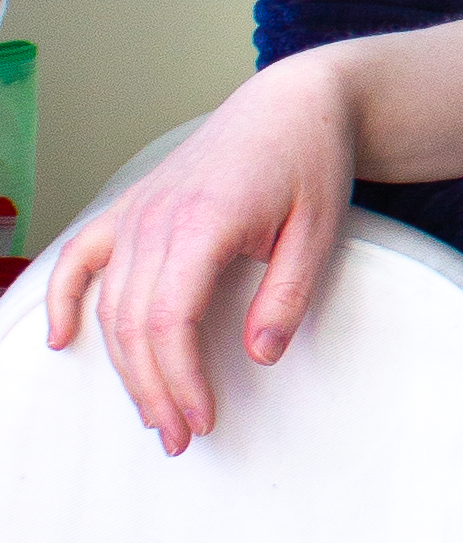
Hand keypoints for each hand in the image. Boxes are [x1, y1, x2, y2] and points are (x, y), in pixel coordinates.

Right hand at [44, 51, 363, 453]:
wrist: (292, 105)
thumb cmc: (310, 162)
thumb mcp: (320, 231)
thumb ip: (288, 295)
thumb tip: (260, 355)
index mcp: (204, 222)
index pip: (171, 319)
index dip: (181, 379)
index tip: (202, 420)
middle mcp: (157, 217)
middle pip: (135, 322)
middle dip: (153, 389)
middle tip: (179, 437)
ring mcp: (138, 211)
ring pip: (111, 303)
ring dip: (125, 365)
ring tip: (152, 413)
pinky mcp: (133, 207)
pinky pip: (82, 256)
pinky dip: (65, 298)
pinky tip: (62, 340)